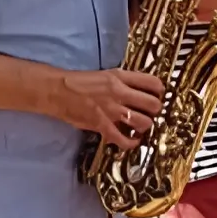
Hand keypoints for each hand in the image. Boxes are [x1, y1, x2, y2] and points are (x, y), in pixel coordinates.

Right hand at [49, 68, 164, 148]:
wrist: (57, 90)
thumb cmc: (78, 82)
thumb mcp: (105, 75)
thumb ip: (122, 82)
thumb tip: (138, 90)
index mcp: (120, 77)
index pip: (152, 82)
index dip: (160, 91)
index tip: (158, 95)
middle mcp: (119, 93)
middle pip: (152, 104)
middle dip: (156, 110)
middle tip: (151, 112)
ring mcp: (111, 110)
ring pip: (143, 122)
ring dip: (145, 125)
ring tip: (141, 125)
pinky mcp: (102, 125)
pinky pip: (123, 139)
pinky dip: (131, 142)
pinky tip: (133, 141)